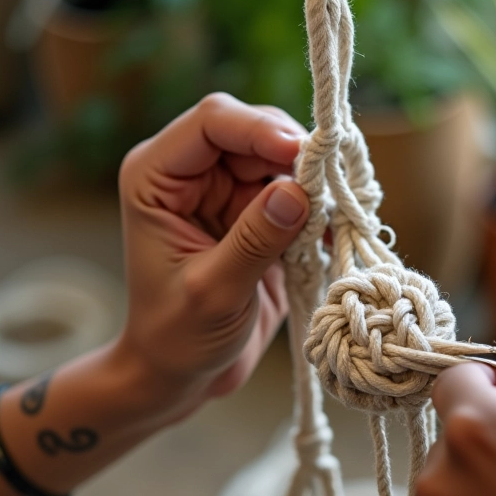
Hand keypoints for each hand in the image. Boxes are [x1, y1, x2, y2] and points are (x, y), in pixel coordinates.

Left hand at [118, 93, 308, 419]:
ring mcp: (229, 194)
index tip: (301, 156)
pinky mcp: (258, 217)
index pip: (212, 123)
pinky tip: (332, 234)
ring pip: (284, 161)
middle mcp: (194, 175)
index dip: (259, 129)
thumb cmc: (177, 337)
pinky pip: (298, 195)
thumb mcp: (212, 292)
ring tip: (338, 217)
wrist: (183, 372)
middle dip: (298, 157)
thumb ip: (253, 240)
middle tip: (333, 190)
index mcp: (158, 178)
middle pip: (256, 133)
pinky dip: (321, 210)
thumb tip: (297, 191)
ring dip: (316, 184)